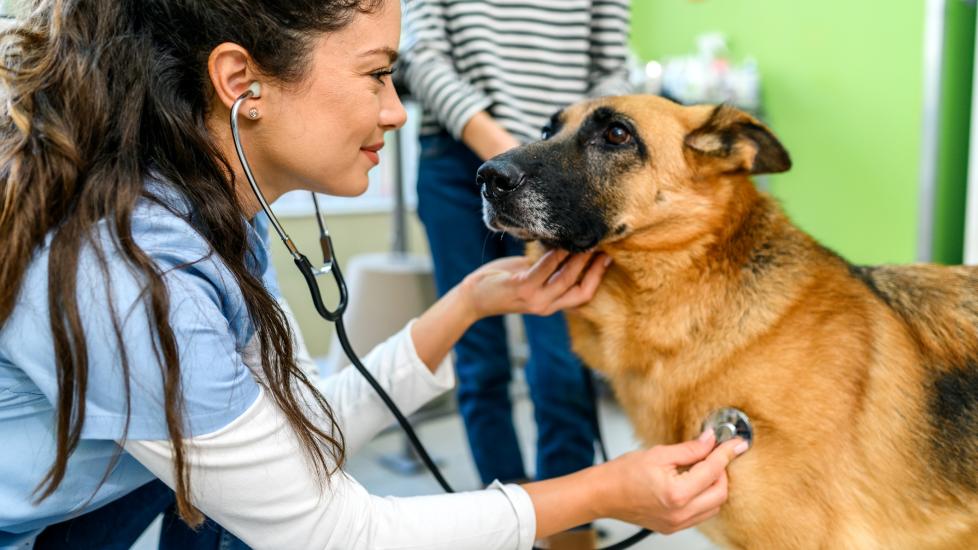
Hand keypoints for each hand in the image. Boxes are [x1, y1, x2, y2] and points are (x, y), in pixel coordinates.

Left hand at [461, 249, 610, 318]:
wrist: (474, 297)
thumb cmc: (502, 283)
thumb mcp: (531, 279)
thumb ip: (549, 269)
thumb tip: (568, 246)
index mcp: (550, 304)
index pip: (584, 295)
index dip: (598, 277)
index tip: (608, 256)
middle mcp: (545, 305)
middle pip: (581, 289)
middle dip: (595, 267)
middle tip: (603, 245)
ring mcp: (534, 299)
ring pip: (566, 278)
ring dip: (578, 258)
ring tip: (585, 240)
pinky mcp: (521, 288)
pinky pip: (544, 269)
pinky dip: (555, 255)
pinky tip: (560, 242)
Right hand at [597, 432, 747, 533]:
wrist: (603, 494)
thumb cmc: (622, 474)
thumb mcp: (659, 454)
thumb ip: (690, 449)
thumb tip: (711, 441)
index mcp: (677, 493)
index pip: (713, 470)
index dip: (726, 453)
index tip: (736, 443)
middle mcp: (680, 513)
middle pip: (720, 493)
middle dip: (722, 472)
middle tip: (715, 454)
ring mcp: (677, 523)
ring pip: (714, 506)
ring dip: (714, 486)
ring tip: (702, 468)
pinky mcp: (673, 527)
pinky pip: (700, 514)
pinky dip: (704, 498)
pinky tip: (693, 483)